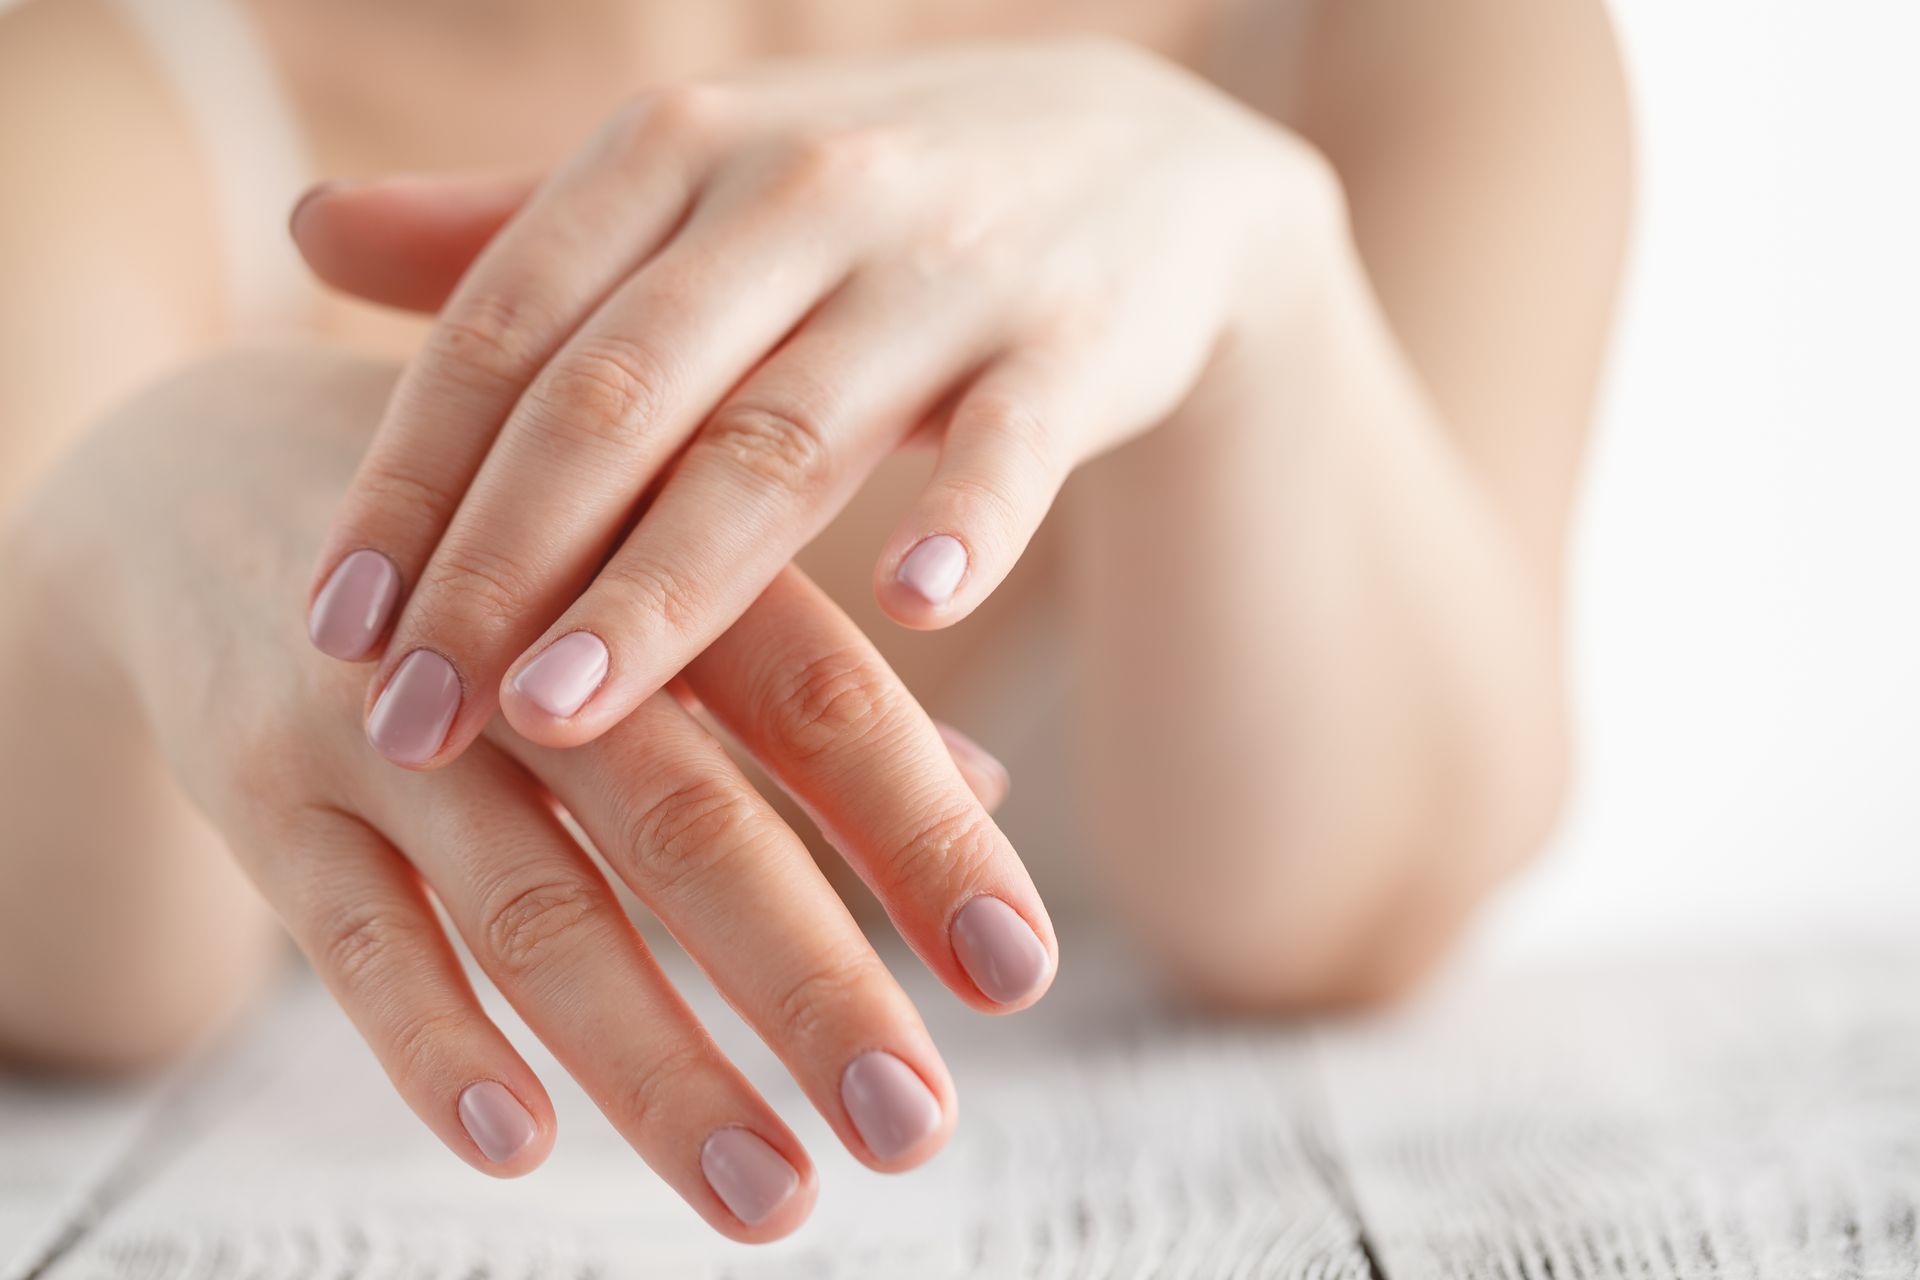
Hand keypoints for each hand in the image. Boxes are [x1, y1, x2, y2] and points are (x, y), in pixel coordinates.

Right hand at [43, 348, 1054, 1239]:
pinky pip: (348, 937)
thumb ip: (801, 680)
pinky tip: (521, 1143)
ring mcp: (381, 720)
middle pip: (688, 822)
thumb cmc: (501, 542)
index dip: (923, 833)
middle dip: (810, 984)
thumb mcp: (644, 563)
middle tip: (919, 1124)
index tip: (1018, 973)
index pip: (816, 701)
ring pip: (532, 909)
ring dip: (657, 1067)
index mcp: (652, 558)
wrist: (198, 464)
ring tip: (774, 1195)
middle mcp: (524, 640)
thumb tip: (983, 787)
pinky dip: (432, 1043)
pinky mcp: (256, 793)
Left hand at [292, 38, 1340, 765]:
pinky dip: (966, 516)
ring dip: (664, 583)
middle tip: (403, 720)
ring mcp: (943, 264)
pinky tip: (912, 609)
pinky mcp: (1076, 339)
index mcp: (676, 152)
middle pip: (617, 397)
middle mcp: (796, 192)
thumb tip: (304, 234)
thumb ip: (516, 231)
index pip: (506, 327)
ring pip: (781, 438)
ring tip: (556, 715)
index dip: (407, 478)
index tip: (330, 629)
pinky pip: (1010, 437)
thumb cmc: (872, 205)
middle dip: (496, 565)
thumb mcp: (694, 183)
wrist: (1147, 165)